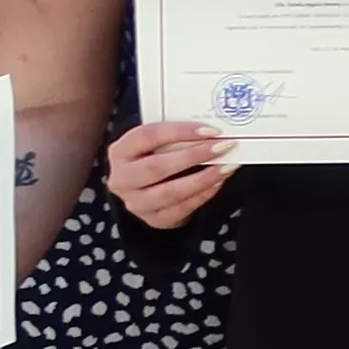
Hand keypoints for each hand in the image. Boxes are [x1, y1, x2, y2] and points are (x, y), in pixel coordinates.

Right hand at [106, 120, 238, 230]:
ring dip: (203, 178)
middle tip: (223, 147)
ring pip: (170, 192)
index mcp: (120, 152)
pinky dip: (203, 195)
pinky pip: (181, 209)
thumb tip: (212, 131)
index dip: (179, 132)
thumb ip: (174, 137)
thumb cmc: (154, 157)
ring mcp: (135, 202)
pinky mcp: (153, 219)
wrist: (144, 189)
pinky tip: (218, 182)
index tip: (210, 130)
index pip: (147, 136)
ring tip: (227, 167)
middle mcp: (122, 178)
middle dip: (194, 156)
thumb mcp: (155, 144)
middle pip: (156, 166)